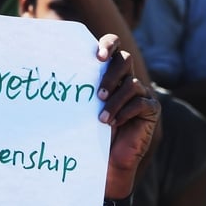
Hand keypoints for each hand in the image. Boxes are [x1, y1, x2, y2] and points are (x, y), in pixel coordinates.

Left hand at [95, 34, 159, 198]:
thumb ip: (79, 90)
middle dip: (110, 75)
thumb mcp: (82, 109)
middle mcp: (126, 79)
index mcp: (109, 74)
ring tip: (101, 119)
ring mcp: (141, 93)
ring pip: (131, 84)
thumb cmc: (89, 133)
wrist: (105, 160)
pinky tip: (114, 124)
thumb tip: (55, 76)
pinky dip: (125, 112)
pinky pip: (141, 103)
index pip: (113, 47)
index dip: (108, 45)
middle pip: (124, 60)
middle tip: (98, 95)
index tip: (97, 56)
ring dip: (114, 102)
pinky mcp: (150, 110)